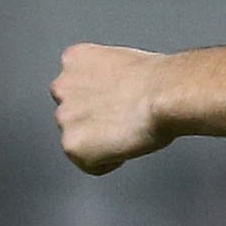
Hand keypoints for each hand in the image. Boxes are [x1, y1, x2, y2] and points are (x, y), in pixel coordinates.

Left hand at [52, 44, 173, 174]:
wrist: (164, 95)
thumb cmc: (158, 80)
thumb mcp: (124, 63)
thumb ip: (108, 79)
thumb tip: (115, 96)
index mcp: (74, 60)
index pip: (76, 87)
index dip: (100, 99)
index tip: (116, 103)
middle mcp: (61, 86)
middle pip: (73, 114)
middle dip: (94, 121)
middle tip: (122, 122)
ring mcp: (64, 118)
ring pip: (78, 140)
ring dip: (99, 141)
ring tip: (126, 133)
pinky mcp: (71, 145)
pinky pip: (89, 165)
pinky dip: (108, 163)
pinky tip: (124, 146)